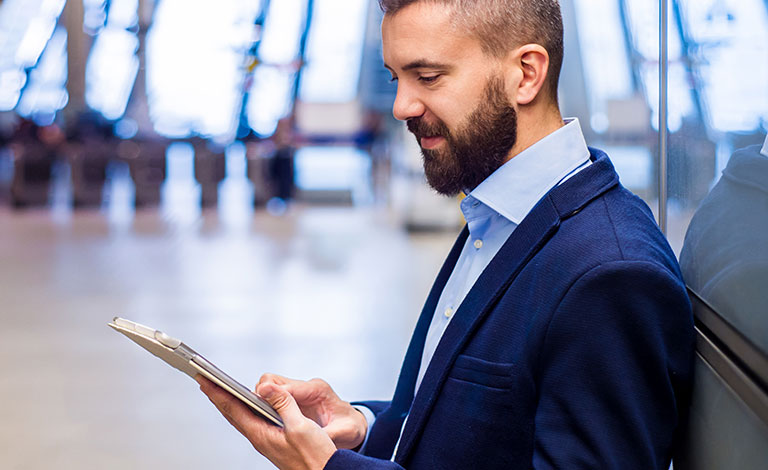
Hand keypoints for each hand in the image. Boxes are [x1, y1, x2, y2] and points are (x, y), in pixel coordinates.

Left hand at [197, 375, 336, 469]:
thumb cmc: (315, 457)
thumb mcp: (301, 427)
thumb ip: (284, 404)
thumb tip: (266, 387)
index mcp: (262, 434)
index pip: (234, 409)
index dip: (218, 393)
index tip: (205, 380)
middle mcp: (260, 438)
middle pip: (233, 414)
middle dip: (219, 397)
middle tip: (205, 382)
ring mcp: (267, 440)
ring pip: (243, 418)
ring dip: (231, 403)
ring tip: (221, 390)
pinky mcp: (276, 441)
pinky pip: (255, 422)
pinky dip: (247, 410)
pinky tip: (250, 405)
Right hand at [257, 374, 367, 449]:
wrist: (353, 426)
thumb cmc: (350, 426)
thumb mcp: (346, 431)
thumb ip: (331, 433)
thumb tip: (317, 439)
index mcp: (318, 390)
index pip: (289, 386)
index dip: (273, 395)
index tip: (261, 401)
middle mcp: (306, 387)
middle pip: (272, 380)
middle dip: (261, 393)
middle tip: (254, 410)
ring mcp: (297, 392)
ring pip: (268, 386)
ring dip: (260, 399)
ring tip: (255, 415)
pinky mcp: (291, 400)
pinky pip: (270, 396)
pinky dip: (262, 404)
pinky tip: (260, 418)